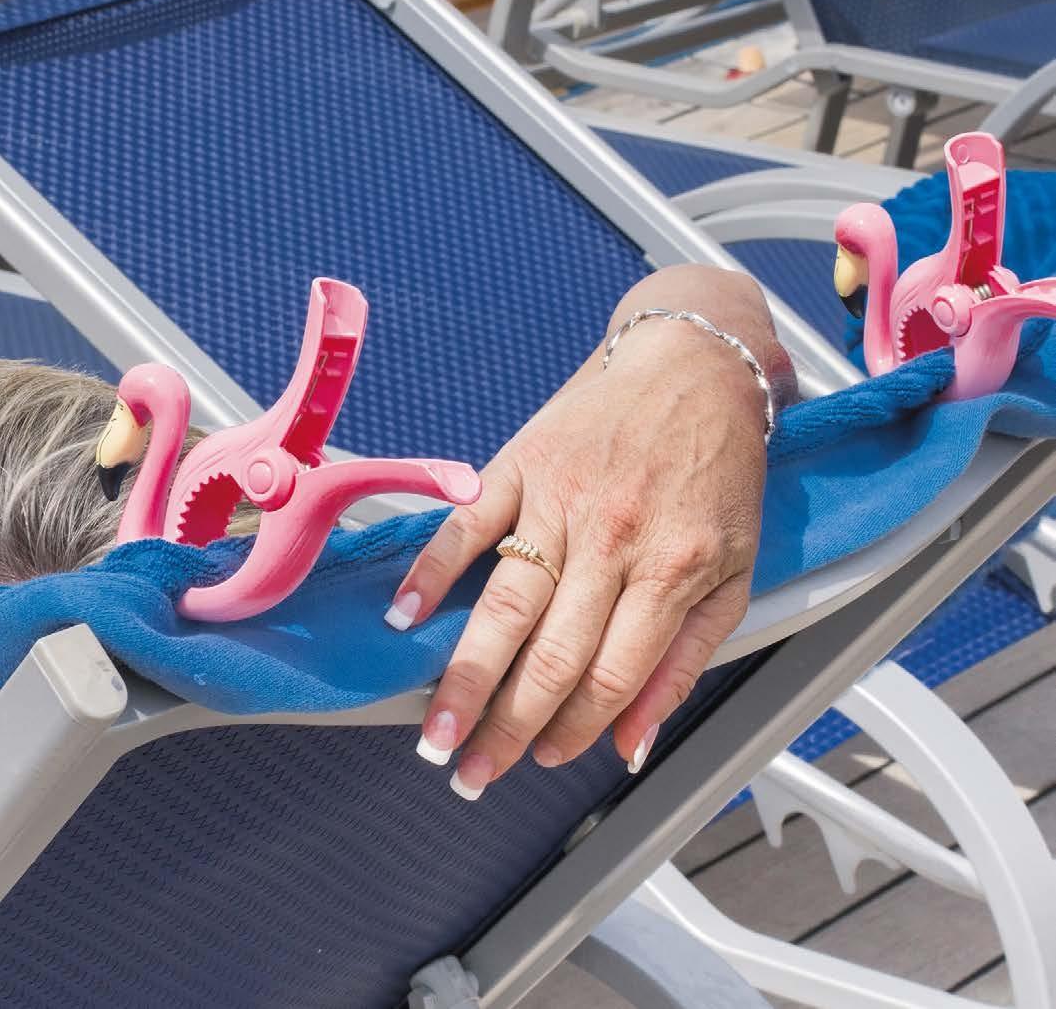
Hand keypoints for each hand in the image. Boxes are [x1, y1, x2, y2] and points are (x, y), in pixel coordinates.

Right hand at [389, 282, 776, 799]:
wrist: (694, 365)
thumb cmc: (717, 472)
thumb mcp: (732, 570)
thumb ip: (685, 660)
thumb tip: (634, 743)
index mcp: (673, 569)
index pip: (612, 674)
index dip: (574, 729)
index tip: (540, 760)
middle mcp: (613, 539)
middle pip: (550, 655)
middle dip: (505, 727)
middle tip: (467, 772)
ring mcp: (559, 500)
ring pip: (504, 605)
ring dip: (464, 675)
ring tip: (435, 730)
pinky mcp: (520, 464)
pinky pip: (467, 524)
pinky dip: (432, 571)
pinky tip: (404, 616)